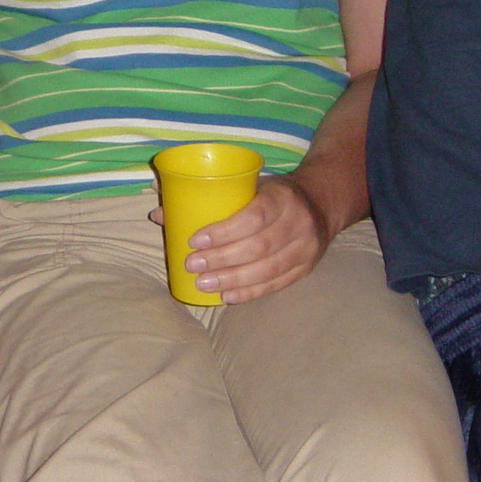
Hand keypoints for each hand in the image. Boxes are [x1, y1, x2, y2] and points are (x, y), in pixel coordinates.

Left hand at [154, 177, 332, 304]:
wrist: (320, 203)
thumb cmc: (273, 194)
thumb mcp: (250, 185)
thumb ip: (209, 198)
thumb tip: (160, 214)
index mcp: (283, 196)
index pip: (254, 216)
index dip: (224, 232)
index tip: (195, 240)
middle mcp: (299, 222)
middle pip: (258, 246)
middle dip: (221, 259)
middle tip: (192, 265)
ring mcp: (306, 248)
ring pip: (267, 269)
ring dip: (232, 279)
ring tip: (204, 283)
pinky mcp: (306, 268)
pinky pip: (276, 284)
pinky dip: (250, 292)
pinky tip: (227, 296)